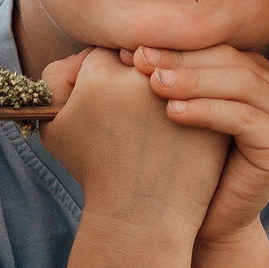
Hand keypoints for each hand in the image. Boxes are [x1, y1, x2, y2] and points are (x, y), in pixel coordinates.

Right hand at [39, 48, 229, 243]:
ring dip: (173, 85)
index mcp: (99, 74)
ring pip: (178, 70)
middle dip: (139, 76)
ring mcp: (181, 91)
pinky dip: (200, 101)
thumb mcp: (56, 130)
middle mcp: (141, 77)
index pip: (106, 52)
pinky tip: (189, 123)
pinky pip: (207, 90)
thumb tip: (80, 59)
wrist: (143, 215)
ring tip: (158, 120)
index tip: (110, 101)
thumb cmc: (95, 172)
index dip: (106, 75)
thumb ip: (55, 83)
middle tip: (137, 110)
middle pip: (144, 56)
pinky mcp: (213, 109)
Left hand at [128, 46, 268, 248]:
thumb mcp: (183, 112)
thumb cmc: (187, 164)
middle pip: (230, 60)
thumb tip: (131, 46)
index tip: (130, 49)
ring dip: (193, 81)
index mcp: (256, 74)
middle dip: (181, 59)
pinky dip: (208, 111)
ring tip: (152, 84)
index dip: (176, 45)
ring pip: (240, 84)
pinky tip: (173, 112)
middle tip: (139, 62)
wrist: (207, 222)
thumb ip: (175, 78)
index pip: (217, 47)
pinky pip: (245, 119)